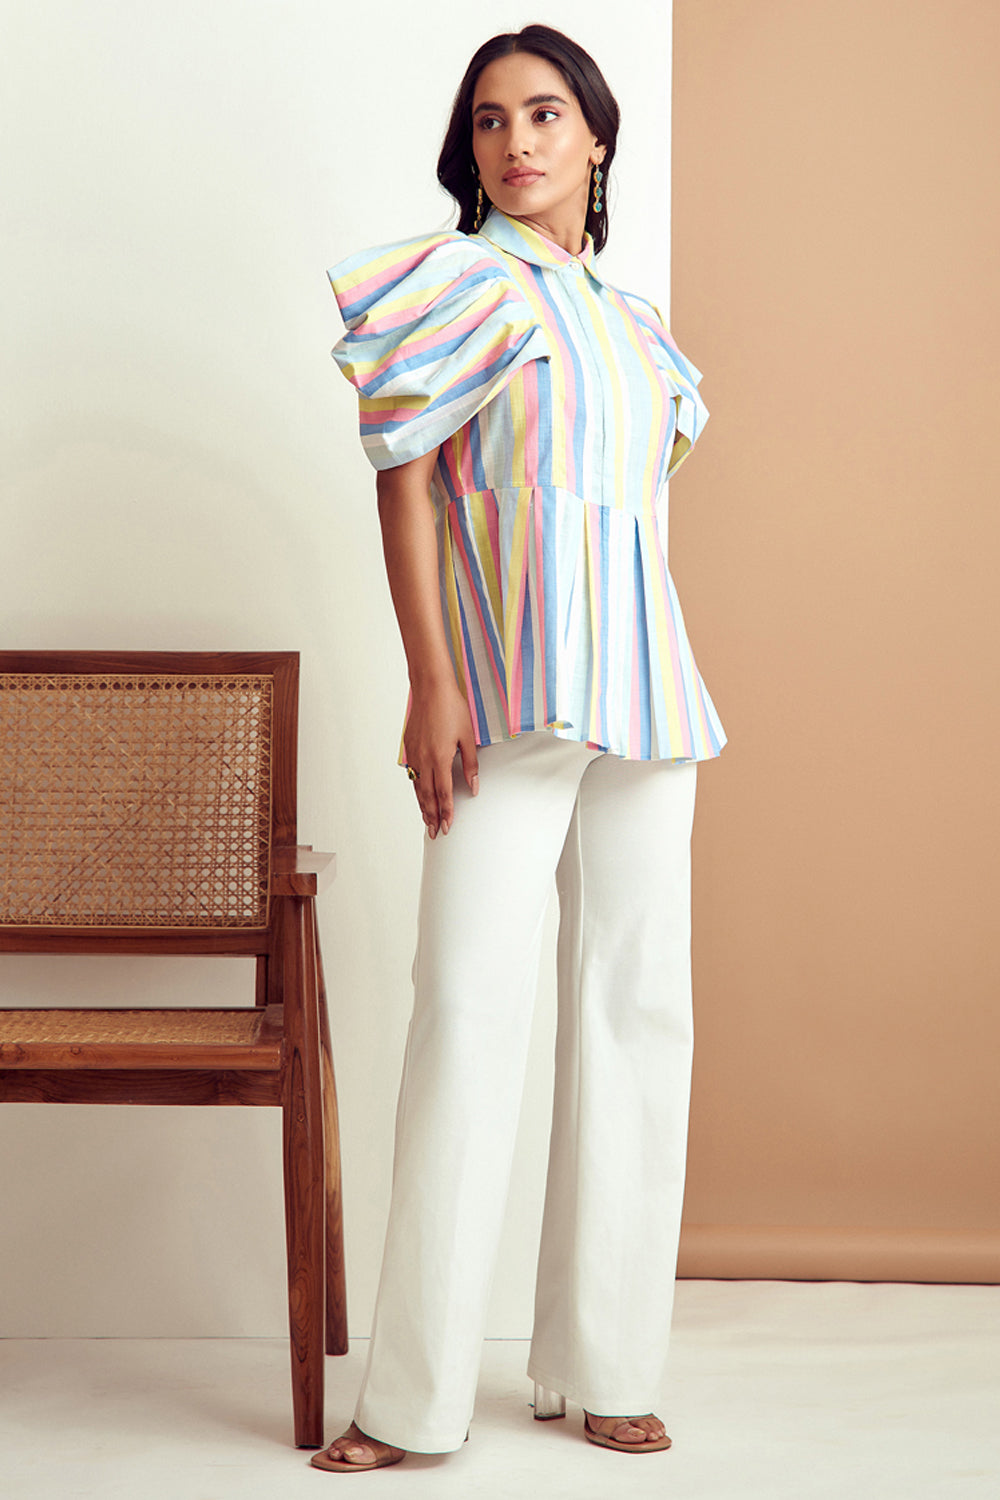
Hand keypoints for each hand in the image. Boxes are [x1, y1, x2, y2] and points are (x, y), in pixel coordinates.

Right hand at [403, 679, 478, 837]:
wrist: (430, 688)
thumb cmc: (452, 708)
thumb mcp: (468, 737)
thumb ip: (471, 765)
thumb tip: (474, 787)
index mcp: (440, 758)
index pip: (444, 793)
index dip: (447, 812)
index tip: (448, 827)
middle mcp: (424, 759)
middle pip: (427, 796)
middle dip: (432, 816)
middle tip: (435, 833)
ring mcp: (414, 754)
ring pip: (417, 787)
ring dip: (423, 806)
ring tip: (427, 821)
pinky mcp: (409, 747)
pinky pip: (412, 775)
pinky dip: (416, 790)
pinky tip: (420, 796)